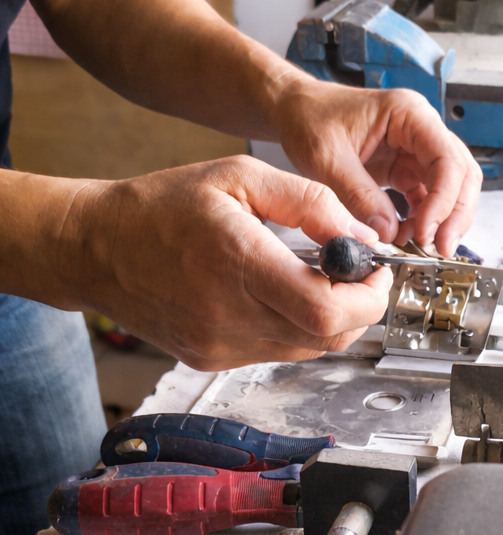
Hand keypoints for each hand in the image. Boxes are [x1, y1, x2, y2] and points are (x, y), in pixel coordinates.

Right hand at [56, 157, 392, 368]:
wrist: (94, 248)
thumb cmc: (160, 206)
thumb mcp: (239, 175)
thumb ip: (309, 202)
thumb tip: (360, 235)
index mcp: (238, 263)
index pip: (328, 311)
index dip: (369, 296)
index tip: (375, 270)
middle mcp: (229, 315)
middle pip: (329, 337)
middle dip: (360, 307)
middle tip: (358, 275)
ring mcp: (219, 345)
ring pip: (309, 349)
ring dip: (330, 318)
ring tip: (316, 279)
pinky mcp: (212, 359)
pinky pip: (278, 352)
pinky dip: (295, 327)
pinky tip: (280, 294)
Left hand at [271, 76, 482, 255]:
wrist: (294, 111)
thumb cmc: (309, 118)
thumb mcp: (328, 159)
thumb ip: (359, 196)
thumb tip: (388, 233)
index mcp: (409, 114)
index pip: (448, 159)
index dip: (445, 199)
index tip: (427, 231)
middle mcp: (420, 130)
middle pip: (460, 175)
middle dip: (454, 214)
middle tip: (440, 248)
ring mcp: (415, 150)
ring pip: (449, 189)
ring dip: (442, 220)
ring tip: (420, 247)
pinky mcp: (404, 169)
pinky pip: (426, 197)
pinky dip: (422, 220)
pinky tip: (407, 237)